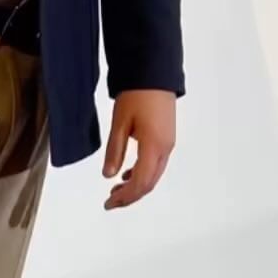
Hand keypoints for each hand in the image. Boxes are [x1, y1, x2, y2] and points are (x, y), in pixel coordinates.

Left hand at [101, 89, 175, 210]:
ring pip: (154, 175)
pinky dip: (142, 173)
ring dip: (136, 185)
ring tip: (116, 189)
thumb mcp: (119, 123)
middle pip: (150, 183)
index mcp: (153, 146)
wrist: (154, 73)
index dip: (125, 197)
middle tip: (111, 201)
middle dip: (130, 196)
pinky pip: (156, 164)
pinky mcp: (167, 138)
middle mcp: (165, 149)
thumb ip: (115, 151)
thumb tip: (109, 175)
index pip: (140, 183)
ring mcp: (168, 143)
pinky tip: (128, 173)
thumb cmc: (137, 95)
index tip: (109, 204)